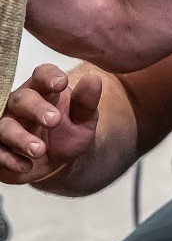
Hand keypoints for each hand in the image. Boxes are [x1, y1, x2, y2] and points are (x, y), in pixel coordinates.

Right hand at [0, 64, 101, 184]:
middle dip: (36, 108)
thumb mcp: (83, 121)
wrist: (55, 163)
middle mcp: (21, 105)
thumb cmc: (67, 133)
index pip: (42, 75)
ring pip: (5, 126)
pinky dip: (10, 159)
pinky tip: (26, 165)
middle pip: (22, 98)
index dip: (49, 76)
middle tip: (54, 120)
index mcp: (44, 92)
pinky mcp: (0, 148)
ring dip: (21, 138)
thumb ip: (87, 102)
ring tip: (39, 150)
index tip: (62, 83)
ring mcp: (7, 125)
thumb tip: (93, 79)